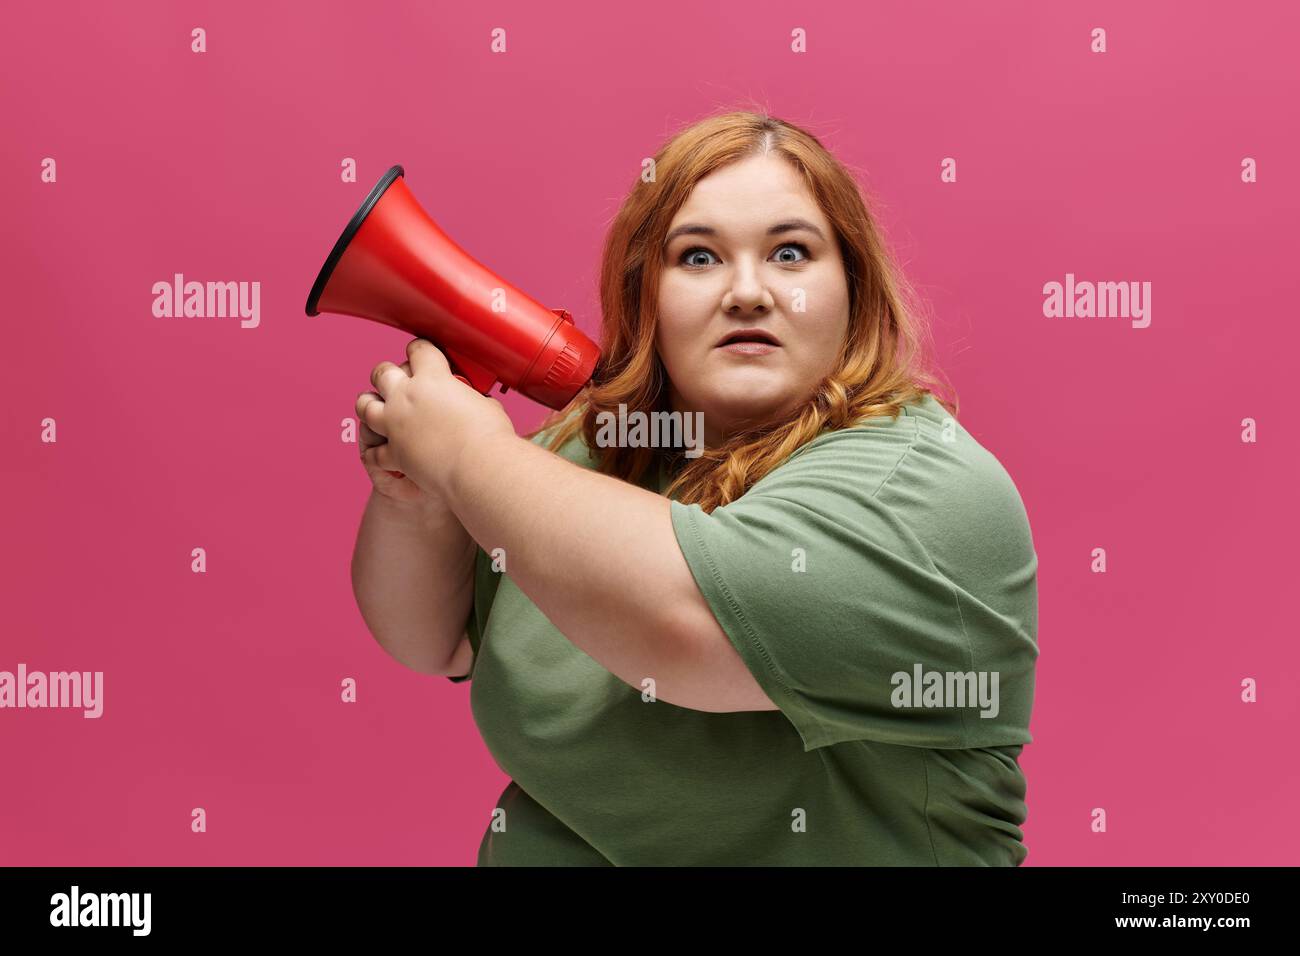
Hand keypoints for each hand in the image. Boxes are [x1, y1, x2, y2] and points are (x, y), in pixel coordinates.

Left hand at [359, 338, 515, 498]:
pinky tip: (380, 450)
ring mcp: (395, 424)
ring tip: (374, 406)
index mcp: (432, 377)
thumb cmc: (489, 435)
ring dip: (369, 404)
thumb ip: (469, 398)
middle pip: (382, 373)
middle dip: (386, 373)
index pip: (418, 350)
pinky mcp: (393, 453)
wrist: (479, 466)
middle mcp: (406, 396)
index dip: (418, 349)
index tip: (420, 353)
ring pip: (365, 406)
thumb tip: (471, 402)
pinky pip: (374, 451)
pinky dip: (376, 451)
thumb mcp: (484, 403)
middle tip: (393, 378)